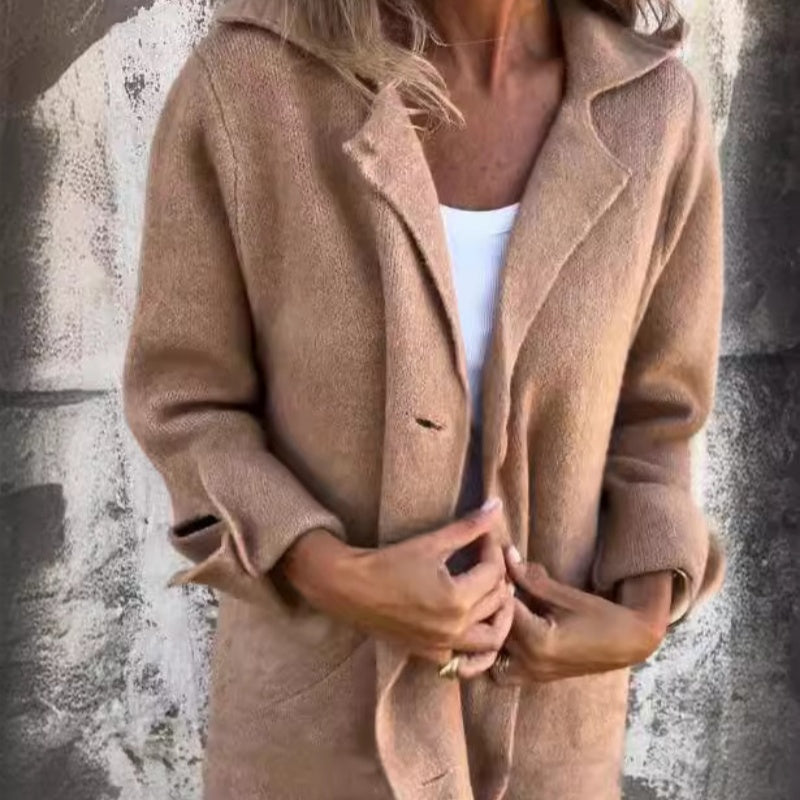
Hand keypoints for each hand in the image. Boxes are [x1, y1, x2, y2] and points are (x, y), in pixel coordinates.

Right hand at [281, 499, 514, 678]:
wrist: (349, 589)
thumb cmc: (388, 562)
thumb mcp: (432, 542)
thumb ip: (468, 527)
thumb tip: (497, 506)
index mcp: (457, 599)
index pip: (494, 572)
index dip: (493, 549)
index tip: (484, 537)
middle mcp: (455, 628)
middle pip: (497, 601)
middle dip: (497, 576)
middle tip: (487, 558)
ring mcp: (443, 646)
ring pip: (492, 638)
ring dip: (498, 615)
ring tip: (490, 593)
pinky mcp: (431, 654)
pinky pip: (467, 660)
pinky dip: (478, 645)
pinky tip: (474, 623)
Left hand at [491, 550, 670, 684]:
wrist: (628, 642)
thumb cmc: (601, 616)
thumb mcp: (565, 595)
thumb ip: (532, 579)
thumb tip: (506, 554)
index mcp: (539, 641)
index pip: (503, 609)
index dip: (497, 587)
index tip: (496, 571)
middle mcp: (531, 663)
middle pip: (495, 631)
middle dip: (491, 608)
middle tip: (495, 587)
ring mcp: (533, 675)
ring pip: (494, 653)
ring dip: (493, 631)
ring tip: (499, 610)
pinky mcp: (536, 679)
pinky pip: (504, 669)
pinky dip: (499, 652)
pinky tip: (506, 630)